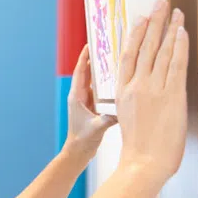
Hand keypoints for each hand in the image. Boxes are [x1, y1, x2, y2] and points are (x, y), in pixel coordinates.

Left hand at [64, 45, 117, 159]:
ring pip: (95, 81)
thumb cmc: (82, 141)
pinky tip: (118, 80)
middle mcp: (80, 96)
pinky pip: (100, 91)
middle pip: (88, 73)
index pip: (80, 72)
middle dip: (95, 60)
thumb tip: (120, 110)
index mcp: (76, 97)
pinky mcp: (93, 107)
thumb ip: (107, 119)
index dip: (84, 57)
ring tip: (114, 59)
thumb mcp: (96, 128)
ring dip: (102, 71)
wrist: (78, 152)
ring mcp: (86, 101)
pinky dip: (107, 84)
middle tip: (106, 47)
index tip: (89, 44)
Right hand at [115, 0, 189, 182]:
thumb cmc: (138, 150)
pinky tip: (181, 31)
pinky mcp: (172, 94)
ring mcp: (153, 88)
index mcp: (123, 92)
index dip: (134, 35)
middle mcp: (136, 85)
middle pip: (144, 47)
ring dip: (168, 28)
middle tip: (158, 4)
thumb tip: (144, 94)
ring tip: (173, 11)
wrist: (143, 163)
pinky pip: (175, 63)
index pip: (127, 56)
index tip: (140, 20)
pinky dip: (178, 45)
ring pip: (160, 50)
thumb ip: (135, 102)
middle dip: (152, 22)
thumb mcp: (128, 119)